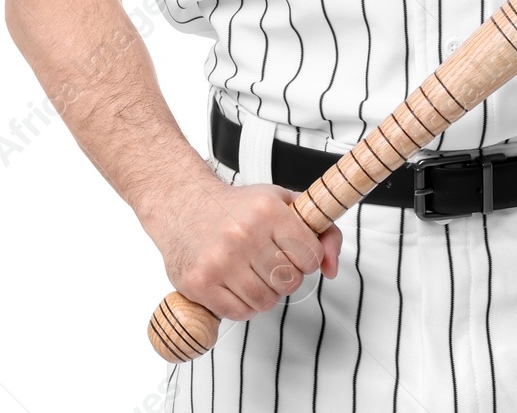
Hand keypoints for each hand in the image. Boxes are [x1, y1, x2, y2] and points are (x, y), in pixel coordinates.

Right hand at [147, 170, 340, 322]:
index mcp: (267, 210)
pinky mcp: (200, 283)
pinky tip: (237, 284)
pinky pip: (240, 313)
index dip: (306, 258)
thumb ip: (320, 230)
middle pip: (289, 281)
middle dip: (286, 276)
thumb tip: (332, 268)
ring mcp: (220, 260)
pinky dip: (245, 305)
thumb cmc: (236, 207)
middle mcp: (244, 234)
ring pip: (266, 301)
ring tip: (253, 273)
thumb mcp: (282, 202)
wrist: (183, 205)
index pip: (310, 256)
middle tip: (271, 263)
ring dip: (265, 293)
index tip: (293, 251)